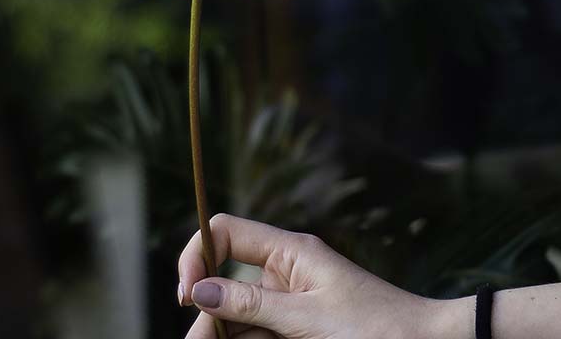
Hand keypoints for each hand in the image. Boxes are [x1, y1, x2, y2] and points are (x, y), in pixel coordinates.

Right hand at [177, 213, 440, 338]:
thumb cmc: (374, 327)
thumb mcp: (307, 318)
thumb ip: (251, 305)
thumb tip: (198, 290)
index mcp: (288, 250)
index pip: (226, 232)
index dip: (198, 254)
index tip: (185, 294)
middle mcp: (284, 269)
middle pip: (226, 281)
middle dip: (206, 312)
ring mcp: (290, 299)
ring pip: (239, 312)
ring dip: (221, 332)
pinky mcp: (298, 326)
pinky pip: (259, 331)